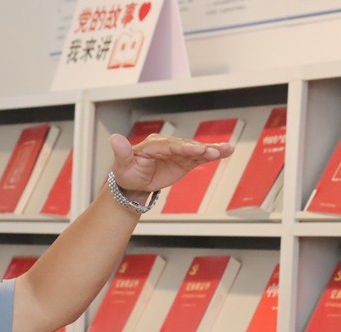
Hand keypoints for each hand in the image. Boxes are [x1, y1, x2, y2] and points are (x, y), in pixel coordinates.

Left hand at [109, 133, 234, 195]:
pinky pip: (199, 157)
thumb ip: (121, 153)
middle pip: (185, 146)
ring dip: (211, 150)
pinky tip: (226, 152)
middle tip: (214, 152)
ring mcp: (177, 152)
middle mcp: (167, 145)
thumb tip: (114, 138)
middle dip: (200, 149)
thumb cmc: (126, 174)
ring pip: (196, 150)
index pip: (169, 145)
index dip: (183, 147)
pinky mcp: (184, 160)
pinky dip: (212, 155)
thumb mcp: (122, 166)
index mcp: (152, 144)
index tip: (196, 149)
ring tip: (226, 150)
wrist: (133, 184)